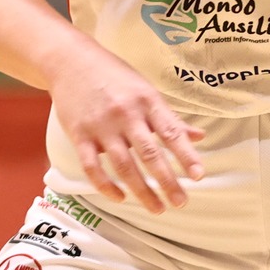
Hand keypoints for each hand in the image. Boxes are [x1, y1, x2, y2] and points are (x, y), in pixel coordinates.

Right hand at [46, 41, 204, 212]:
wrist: (70, 60)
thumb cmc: (113, 75)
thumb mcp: (145, 90)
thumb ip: (170, 117)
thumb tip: (199, 136)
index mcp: (146, 100)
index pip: (170, 132)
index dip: (186, 155)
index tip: (198, 176)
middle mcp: (125, 114)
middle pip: (149, 154)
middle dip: (167, 181)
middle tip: (180, 202)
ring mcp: (101, 126)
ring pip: (124, 166)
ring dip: (142, 191)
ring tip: (157, 208)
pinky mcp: (79, 134)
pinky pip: (92, 167)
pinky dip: (106, 186)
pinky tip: (120, 197)